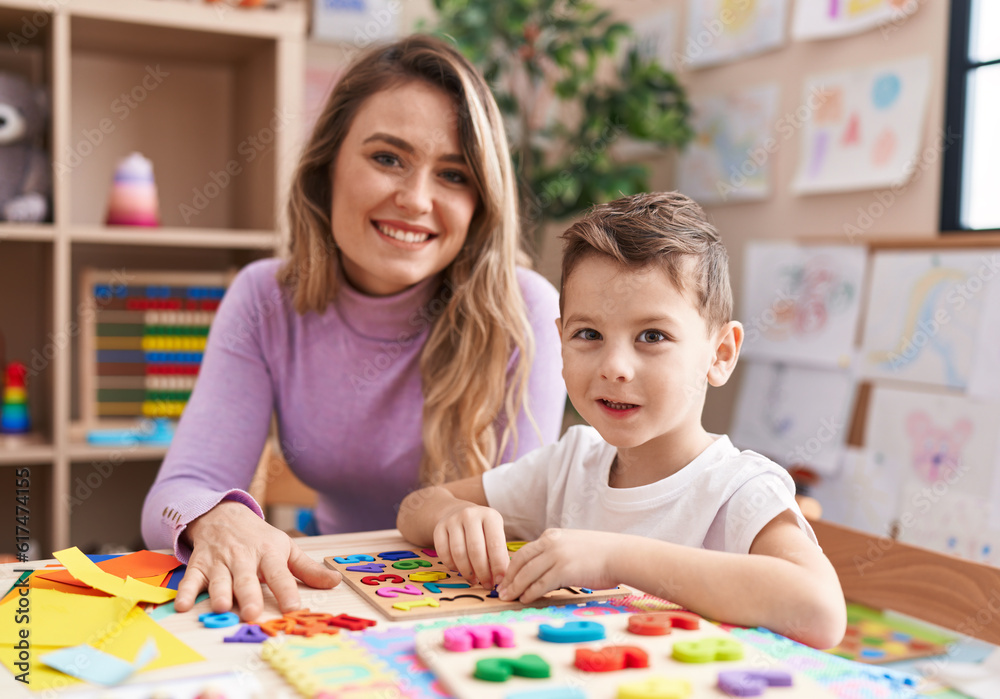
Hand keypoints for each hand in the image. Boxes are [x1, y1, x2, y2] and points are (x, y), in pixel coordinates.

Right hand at [174, 500, 341, 620]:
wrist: (223, 514)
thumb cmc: (259, 538)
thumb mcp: (286, 548)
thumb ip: (308, 569)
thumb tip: (335, 582)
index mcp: (268, 554)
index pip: (280, 574)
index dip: (287, 591)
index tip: (294, 608)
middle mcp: (243, 558)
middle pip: (247, 579)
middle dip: (249, 596)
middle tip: (252, 614)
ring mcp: (219, 561)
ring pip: (220, 580)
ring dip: (220, 593)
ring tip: (222, 608)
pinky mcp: (199, 565)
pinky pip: (191, 579)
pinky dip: (186, 591)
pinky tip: (184, 605)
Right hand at [432, 502, 508, 588]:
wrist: (459, 512)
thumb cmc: (483, 529)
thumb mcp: (496, 534)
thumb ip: (500, 554)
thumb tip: (502, 578)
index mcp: (490, 516)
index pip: (495, 544)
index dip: (498, 565)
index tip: (500, 580)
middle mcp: (470, 515)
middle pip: (475, 550)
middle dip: (482, 572)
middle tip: (487, 585)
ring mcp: (453, 520)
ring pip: (458, 553)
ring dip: (467, 572)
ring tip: (474, 580)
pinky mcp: (439, 528)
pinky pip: (443, 552)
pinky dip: (451, 566)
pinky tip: (459, 570)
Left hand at [498, 529, 619, 602]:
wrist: (621, 554)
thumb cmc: (602, 553)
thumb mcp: (574, 544)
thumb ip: (558, 553)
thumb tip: (545, 570)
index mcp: (552, 535)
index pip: (524, 552)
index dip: (512, 567)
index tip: (507, 578)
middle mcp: (551, 543)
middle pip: (520, 561)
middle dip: (508, 577)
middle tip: (501, 590)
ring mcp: (556, 556)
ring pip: (527, 574)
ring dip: (515, 588)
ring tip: (508, 598)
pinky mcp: (563, 570)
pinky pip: (539, 584)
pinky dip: (529, 593)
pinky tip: (525, 600)